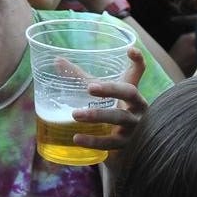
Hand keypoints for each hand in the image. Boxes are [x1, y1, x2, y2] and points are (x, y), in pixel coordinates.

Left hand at [71, 46, 146, 166]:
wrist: (122, 146)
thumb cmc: (111, 112)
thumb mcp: (101, 95)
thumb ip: (83, 79)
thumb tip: (57, 61)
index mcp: (132, 92)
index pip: (139, 72)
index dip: (138, 60)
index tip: (130, 50)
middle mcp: (138, 107)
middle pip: (129, 93)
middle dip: (110, 89)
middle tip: (89, 87)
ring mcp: (134, 127)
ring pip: (119, 118)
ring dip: (97, 115)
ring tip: (75, 114)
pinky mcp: (126, 145)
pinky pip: (110, 143)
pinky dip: (93, 141)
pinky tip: (76, 138)